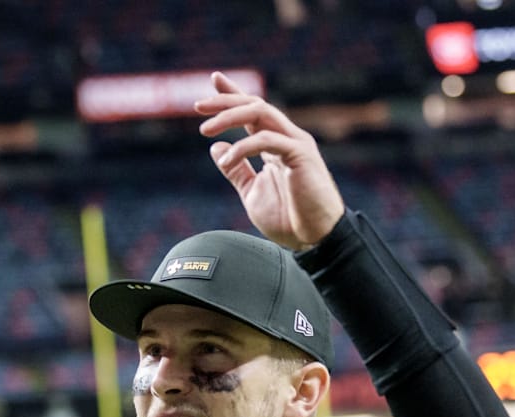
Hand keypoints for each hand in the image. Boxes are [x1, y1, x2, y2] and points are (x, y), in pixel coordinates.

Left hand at [195, 71, 344, 250]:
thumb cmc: (289, 220)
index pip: (253, 111)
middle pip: (255, 105)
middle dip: (226, 100)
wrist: (316, 240)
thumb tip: (216, 148)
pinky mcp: (301, 155)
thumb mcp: (252, 193)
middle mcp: (287, 138)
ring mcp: (296, 144)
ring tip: (206, 130)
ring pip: (261, 113)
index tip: (214, 79)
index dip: (233, 94)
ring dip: (230, 116)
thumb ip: (236, 170)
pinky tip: (228, 160)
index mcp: (276, 145)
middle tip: (198, 107)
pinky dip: (243, 147)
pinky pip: (267, 140)